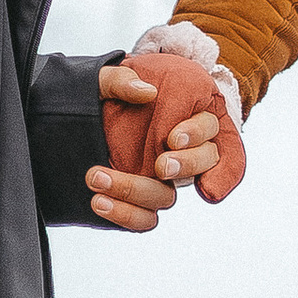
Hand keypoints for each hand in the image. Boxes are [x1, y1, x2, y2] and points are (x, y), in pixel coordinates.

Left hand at [88, 62, 225, 230]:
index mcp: (187, 116)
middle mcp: (182, 151)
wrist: (86, 117)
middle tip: (161, 165)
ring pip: (170, 196)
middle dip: (187, 165)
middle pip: (204, 162)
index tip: (174, 138)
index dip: (198, 135)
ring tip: (101, 179)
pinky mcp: (139, 198)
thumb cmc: (106, 94)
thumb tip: (145, 92)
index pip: (211, 126)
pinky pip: (144, 218)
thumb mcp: (107, 79)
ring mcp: (161, 178)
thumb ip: (121, 79)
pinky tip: (101, 203)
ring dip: (141, 193)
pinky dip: (128, 216)